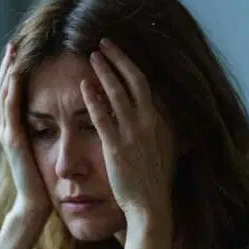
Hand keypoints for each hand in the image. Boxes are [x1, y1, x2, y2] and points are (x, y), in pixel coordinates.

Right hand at [0, 43, 51, 218]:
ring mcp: (8, 134)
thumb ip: (43, 135)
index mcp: (16, 129)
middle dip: (8, 67)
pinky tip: (14, 78)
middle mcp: (8, 128)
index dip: (15, 74)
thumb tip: (54, 120)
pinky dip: (11, 93)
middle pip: (5, 90)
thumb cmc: (42, 181)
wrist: (33, 204)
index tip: (20, 54)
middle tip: (12, 45)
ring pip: (5, 96)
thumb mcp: (42, 151)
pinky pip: (11, 112)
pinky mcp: (14, 141)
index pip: (14, 95)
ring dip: (7, 74)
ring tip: (11, 54)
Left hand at [79, 38, 175, 225]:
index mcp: (162, 121)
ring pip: (118, 92)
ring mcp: (134, 134)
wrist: (150, 206)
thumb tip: (154, 113)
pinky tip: (84, 85)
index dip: (131, 65)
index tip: (119, 53)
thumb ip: (158, 128)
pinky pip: (103, 116)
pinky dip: (93, 99)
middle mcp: (150, 122)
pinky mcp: (116, 147)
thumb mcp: (164, 149)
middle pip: (135, 80)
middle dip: (118, 58)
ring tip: (91, 55)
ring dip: (104, 71)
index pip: (147, 85)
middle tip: (103, 42)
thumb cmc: (153, 181)